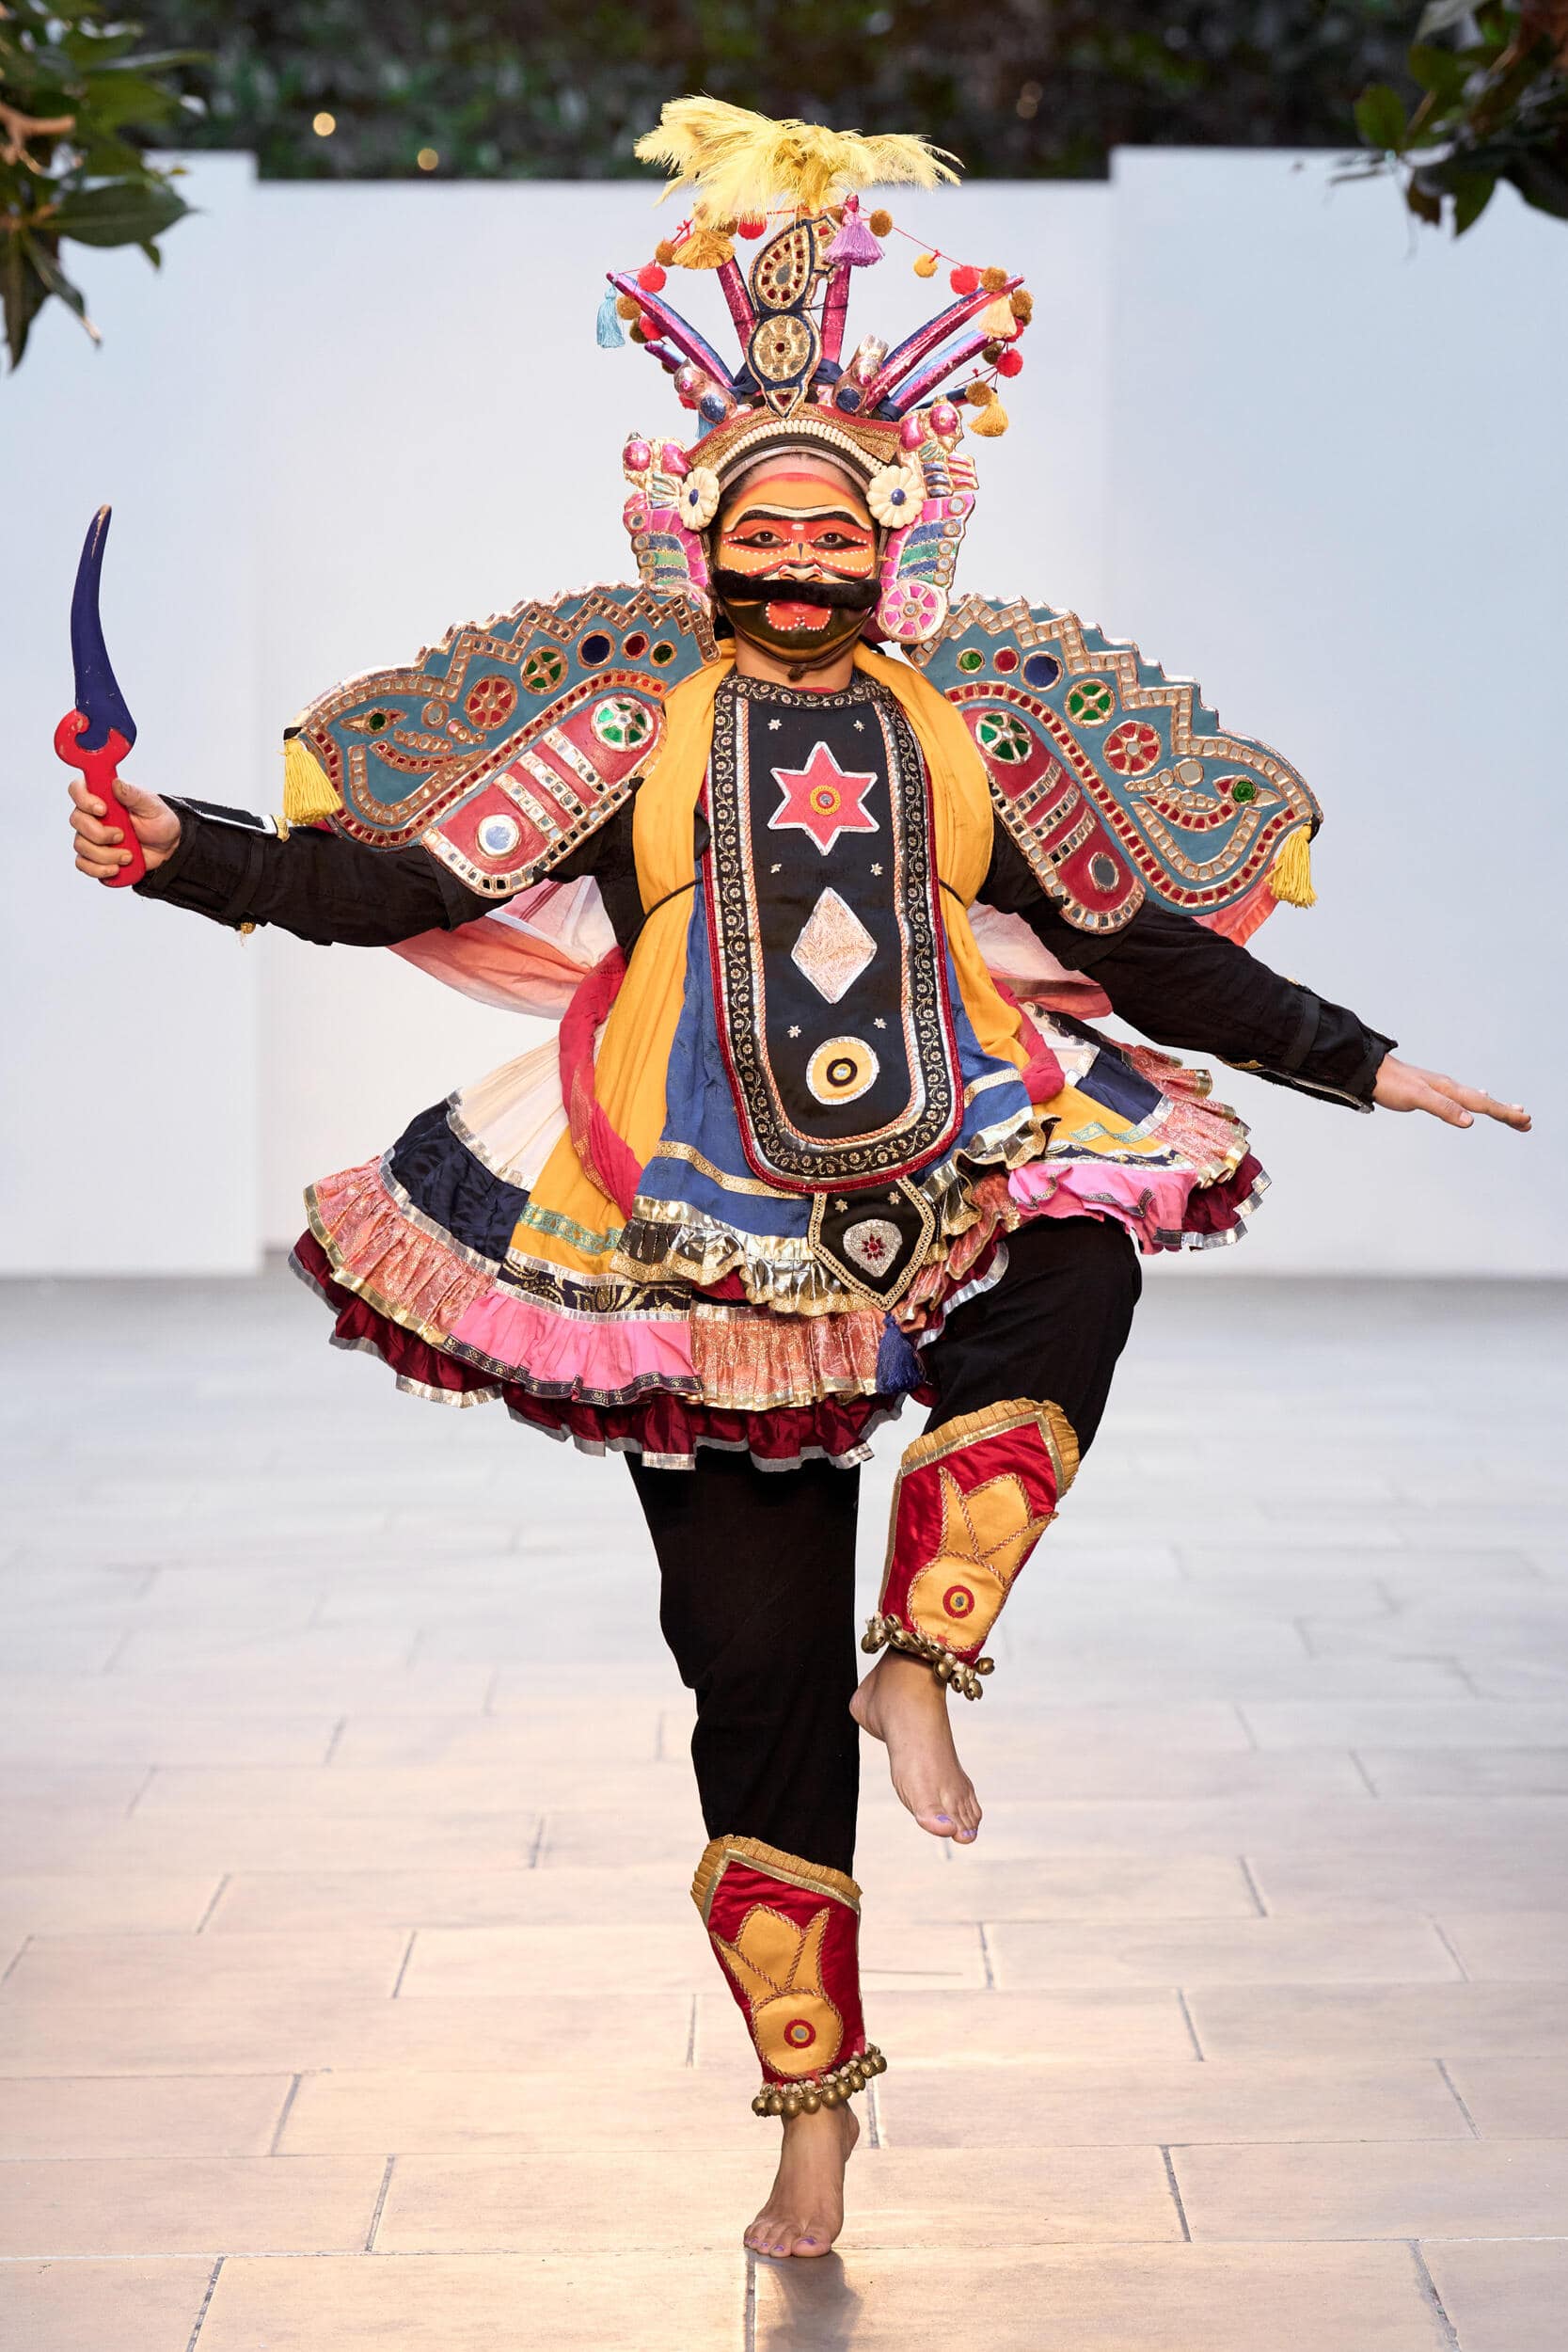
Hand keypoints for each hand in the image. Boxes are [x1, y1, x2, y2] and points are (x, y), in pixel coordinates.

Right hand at [69, 776, 180, 880]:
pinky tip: (116, 868)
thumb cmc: (158, 822)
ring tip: (128, 856)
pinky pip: (83, 864)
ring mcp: (90, 837)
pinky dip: (99, 869)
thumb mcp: (151, 805)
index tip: (103, 810)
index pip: (77, 789)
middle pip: (76, 820)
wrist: (167, 848)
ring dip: (105, 854)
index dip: (84, 800)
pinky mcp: (94, 857)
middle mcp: (91, 815)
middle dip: (99, 833)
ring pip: (81, 845)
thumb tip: (116, 783)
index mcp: (102, 795)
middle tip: (122, 835)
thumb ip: (133, 794)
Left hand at [1372, 1053, 1529, 1132]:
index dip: (1505, 1113)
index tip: (1525, 1120)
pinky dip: (1475, 1101)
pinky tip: (1475, 1101)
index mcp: (1449, 1089)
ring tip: (1511, 1112)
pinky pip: (1462, 1097)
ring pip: (1475, 1099)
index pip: (1483, 1104)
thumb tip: (1470, 1121)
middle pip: (1484, 1102)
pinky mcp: (1432, 1092)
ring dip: (1495, 1107)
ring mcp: (1441, 1089)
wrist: (1370, 1071)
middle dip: (1506, 1112)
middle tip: (1527, 1122)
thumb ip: (1443, 1108)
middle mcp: (1449, 1087)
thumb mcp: (1417, 1098)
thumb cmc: (1391, 1085)